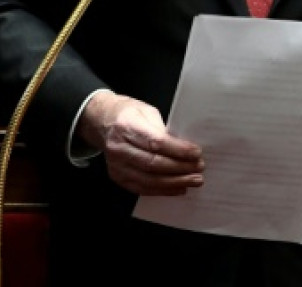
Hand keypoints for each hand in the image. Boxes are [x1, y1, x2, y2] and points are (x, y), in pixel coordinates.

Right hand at [78, 91, 202, 196]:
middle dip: (180, 168)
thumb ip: (163, 128)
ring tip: (193, 180)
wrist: (102, 122)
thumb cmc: (128, 114)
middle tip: (199, 169)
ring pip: (148, 180)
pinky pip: (142, 188)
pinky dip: (162, 190)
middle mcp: (119, 147)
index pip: (156, 142)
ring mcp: (116, 165)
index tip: (196, 153)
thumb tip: (184, 147)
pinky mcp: (117, 177)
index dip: (178, 150)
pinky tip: (178, 188)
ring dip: (174, 182)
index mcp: (127, 126)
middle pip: (153, 163)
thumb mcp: (146, 111)